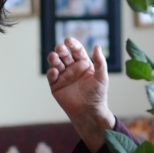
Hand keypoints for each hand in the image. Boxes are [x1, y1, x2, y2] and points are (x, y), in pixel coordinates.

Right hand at [46, 38, 112, 152]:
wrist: (89, 111)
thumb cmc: (97, 94)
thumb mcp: (102, 77)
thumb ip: (100, 61)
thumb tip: (97, 46)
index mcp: (83, 63)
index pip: (76, 50)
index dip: (72, 44)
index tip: (68, 40)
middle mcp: (72, 68)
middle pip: (64, 55)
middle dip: (61, 50)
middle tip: (59, 48)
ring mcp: (63, 76)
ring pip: (56, 63)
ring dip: (53, 59)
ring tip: (53, 57)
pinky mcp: (55, 85)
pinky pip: (51, 76)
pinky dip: (51, 72)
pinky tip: (55, 71)